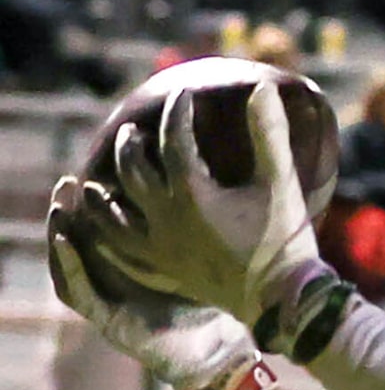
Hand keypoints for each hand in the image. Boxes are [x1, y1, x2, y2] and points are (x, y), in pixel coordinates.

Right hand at [47, 189, 257, 389]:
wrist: (221, 355)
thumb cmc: (215, 305)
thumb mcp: (197, 261)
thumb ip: (186, 232)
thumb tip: (194, 188)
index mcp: (130, 267)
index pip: (98, 230)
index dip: (91, 203)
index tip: (92, 172)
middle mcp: (113, 283)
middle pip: (78, 242)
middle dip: (68, 212)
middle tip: (67, 183)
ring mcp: (107, 302)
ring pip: (69, 265)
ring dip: (59, 235)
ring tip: (59, 207)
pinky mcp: (106, 322)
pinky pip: (78, 292)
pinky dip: (70, 266)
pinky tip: (66, 241)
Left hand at [91, 85, 336, 348]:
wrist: (282, 301)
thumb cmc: (285, 240)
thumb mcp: (280, 183)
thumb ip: (269, 135)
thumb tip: (262, 87)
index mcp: (191, 192)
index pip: (174, 139)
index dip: (178, 113)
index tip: (183, 97)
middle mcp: (166, 217)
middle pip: (132, 171)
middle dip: (131, 147)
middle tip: (132, 135)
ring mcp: (161, 248)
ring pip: (113, 217)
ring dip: (101, 197)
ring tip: (94, 184)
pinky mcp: (166, 272)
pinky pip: (125, 255)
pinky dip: (108, 242)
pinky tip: (101, 236)